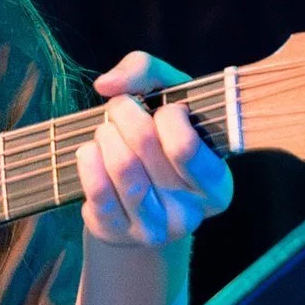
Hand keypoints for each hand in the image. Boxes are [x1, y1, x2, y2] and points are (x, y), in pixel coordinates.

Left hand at [76, 51, 234, 248]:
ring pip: (121, 166)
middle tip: (121, 109)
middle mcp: (190, 212)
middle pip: (145, 146)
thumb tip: (108, 84)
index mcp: (216, 184)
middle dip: (125, 114)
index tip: (163, 110)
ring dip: (105, 135)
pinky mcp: (118, 234)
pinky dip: (88, 160)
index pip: (185, 145)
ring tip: (107, 131)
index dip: (167, 115)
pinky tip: (92, 152)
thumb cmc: (159, 140)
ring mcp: (154, 229)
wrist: (136, 200)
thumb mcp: (169, 98)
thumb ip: (147, 71)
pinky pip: (97, 190)